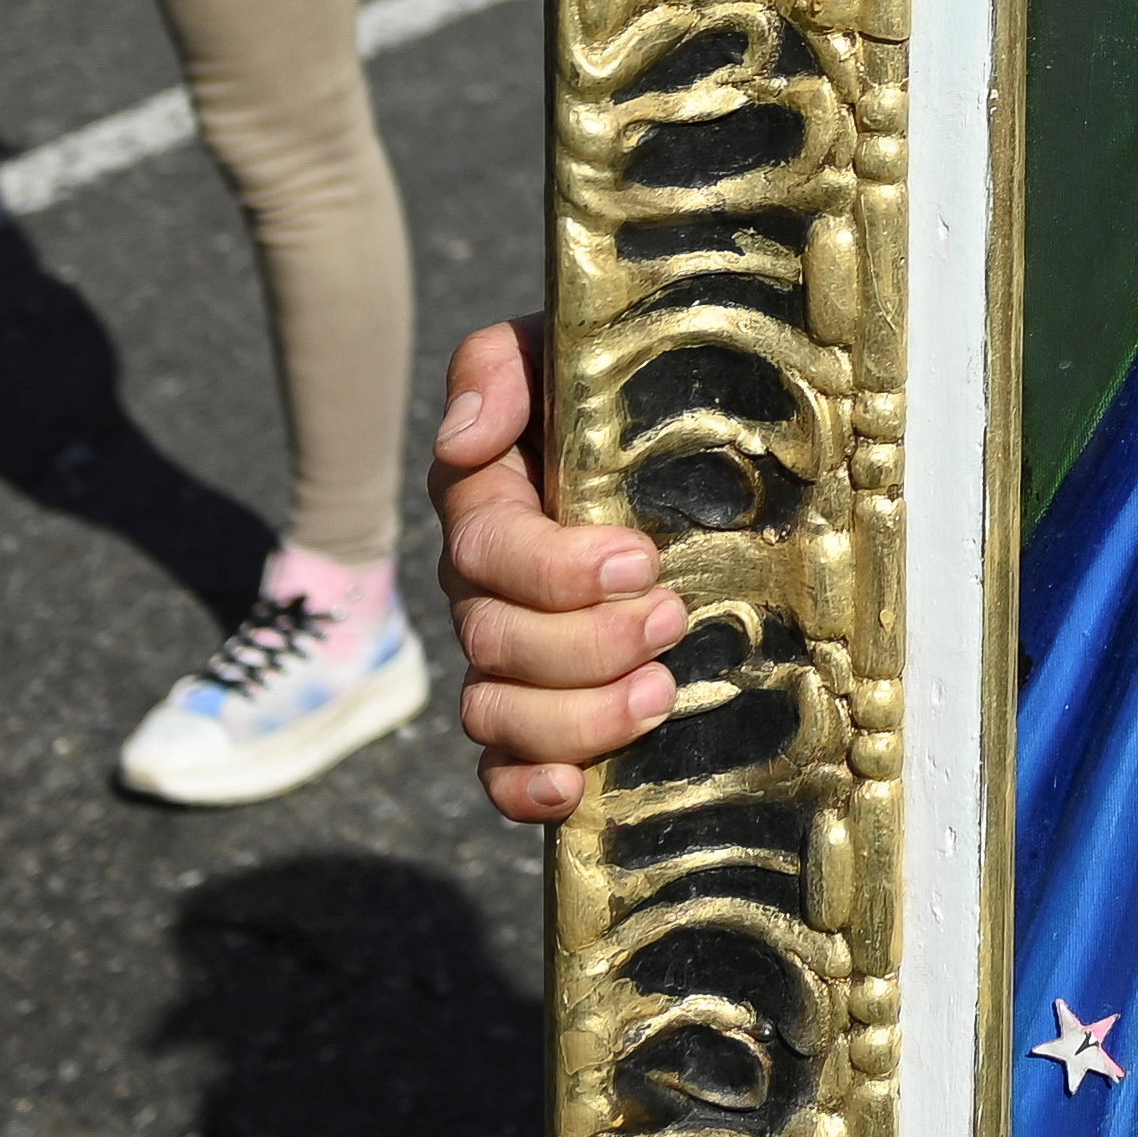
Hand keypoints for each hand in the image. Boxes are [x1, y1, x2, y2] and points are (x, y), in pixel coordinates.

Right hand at [436, 313, 688, 823]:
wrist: (663, 431)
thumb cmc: (605, 384)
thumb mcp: (552, 347)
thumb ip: (499, 367)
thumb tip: (467, 438)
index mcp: (488, 504)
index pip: (488, 552)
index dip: (557, 570)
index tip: (642, 560)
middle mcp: (486, 589)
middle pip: (496, 644)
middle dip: (587, 644)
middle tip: (670, 618)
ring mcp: (507, 657)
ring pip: (496, 714)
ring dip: (577, 717)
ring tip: (658, 693)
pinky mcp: (536, 713)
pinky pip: (499, 769)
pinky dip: (525, 789)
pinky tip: (573, 790)